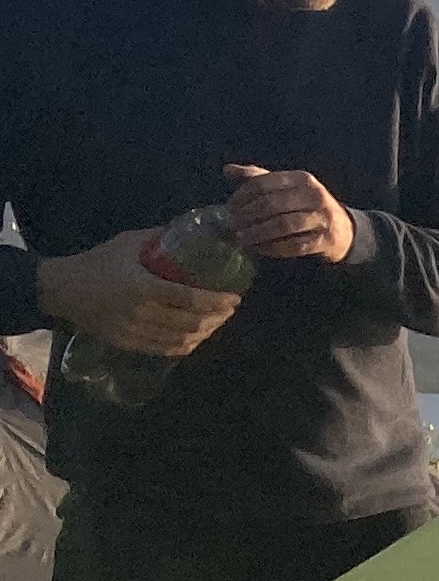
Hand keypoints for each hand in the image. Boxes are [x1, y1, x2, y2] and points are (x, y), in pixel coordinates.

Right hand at [35, 229, 239, 358]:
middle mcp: (143, 314)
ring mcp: (136, 333)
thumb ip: (158, 238)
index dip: (217, 301)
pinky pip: (166, 350)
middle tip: (229, 310)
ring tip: (216, 322)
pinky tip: (196, 336)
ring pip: (182, 340)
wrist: (62, 289)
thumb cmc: (96, 262)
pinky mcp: (130, 344)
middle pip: (192, 323)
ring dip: (205, 333)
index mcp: (144, 288)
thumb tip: (189, 229)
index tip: (235, 298)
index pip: (191, 299)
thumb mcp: (126, 244)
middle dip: (217, 318)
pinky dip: (186, 345)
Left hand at [223, 164, 354, 262]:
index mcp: (301, 179)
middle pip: (271, 204)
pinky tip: (259, 249)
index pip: (263, 183)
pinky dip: (273, 248)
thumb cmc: (306, 206)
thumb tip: (227, 170)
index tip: (230, 208)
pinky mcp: (325, 239)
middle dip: (247, 216)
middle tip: (232, 226)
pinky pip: (294, 245)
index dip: (242, 196)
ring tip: (241, 239)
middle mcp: (314, 195)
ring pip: (282, 225)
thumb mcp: (286, 188)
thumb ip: (258, 178)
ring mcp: (322, 218)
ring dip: (258, 234)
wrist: (344, 230)